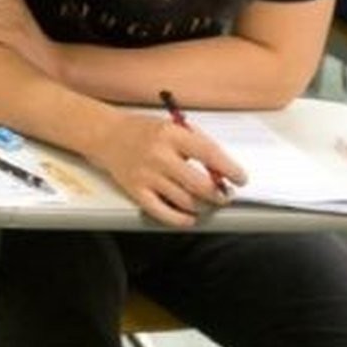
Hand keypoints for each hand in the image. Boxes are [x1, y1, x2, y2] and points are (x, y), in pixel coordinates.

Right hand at [89, 111, 245, 226]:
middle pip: (199, 184)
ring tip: (203, 201)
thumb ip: (198, 144)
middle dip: (218, 194)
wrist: (106, 135)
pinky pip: (164, 213)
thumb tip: (223, 169)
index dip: (231, 169)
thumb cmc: (143, 131)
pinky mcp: (136, 191)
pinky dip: (181, 219)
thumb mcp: (172, 127)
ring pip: (185, 201)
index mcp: (171, 134)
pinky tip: (188, 216)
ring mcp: (146, 175)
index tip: (240, 179)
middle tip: (223, 195)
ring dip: (201, 205)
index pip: (210, 154)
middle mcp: (159, 155)